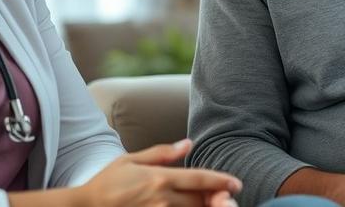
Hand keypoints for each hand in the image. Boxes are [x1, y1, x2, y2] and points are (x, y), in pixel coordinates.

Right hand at [74, 140, 241, 206]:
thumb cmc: (107, 182)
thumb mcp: (132, 160)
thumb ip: (163, 153)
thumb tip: (188, 144)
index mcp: (160, 178)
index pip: (200, 179)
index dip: (221, 181)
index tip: (236, 183)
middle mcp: (163, 199)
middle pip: (201, 201)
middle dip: (218, 199)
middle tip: (228, 197)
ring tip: (215, 204)